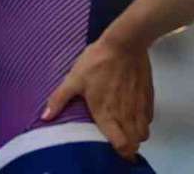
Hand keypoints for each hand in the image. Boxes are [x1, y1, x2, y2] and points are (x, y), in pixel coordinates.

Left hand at [42, 38, 153, 159]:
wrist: (126, 42)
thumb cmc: (98, 61)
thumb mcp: (74, 78)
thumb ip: (59, 99)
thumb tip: (45, 118)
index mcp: (107, 114)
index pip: (121, 144)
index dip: (119, 151)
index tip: (112, 150)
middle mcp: (126, 114)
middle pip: (135, 143)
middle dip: (128, 147)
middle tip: (119, 141)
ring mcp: (139, 105)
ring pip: (144, 131)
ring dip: (137, 134)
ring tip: (127, 129)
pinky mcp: (148, 95)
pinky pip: (149, 117)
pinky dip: (143, 120)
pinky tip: (135, 113)